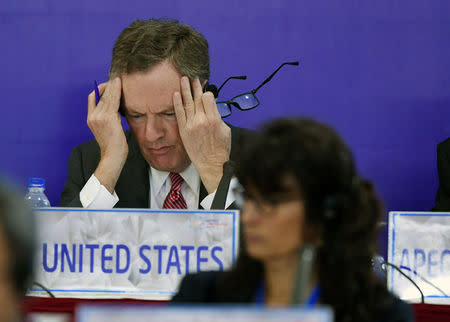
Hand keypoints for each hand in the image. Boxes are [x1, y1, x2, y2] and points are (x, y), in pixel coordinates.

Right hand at [87, 78, 127, 192]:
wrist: (113, 157)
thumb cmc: (114, 145)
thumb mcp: (108, 129)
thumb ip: (109, 117)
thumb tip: (116, 107)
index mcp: (90, 118)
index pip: (92, 98)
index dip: (100, 89)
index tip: (110, 85)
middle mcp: (92, 116)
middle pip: (100, 95)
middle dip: (109, 86)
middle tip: (117, 77)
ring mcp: (99, 117)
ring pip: (107, 96)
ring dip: (113, 86)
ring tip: (119, 78)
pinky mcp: (108, 118)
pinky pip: (112, 100)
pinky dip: (116, 90)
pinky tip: (120, 83)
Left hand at [173, 77, 230, 192]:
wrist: (211, 164)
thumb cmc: (221, 149)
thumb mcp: (225, 130)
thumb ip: (218, 116)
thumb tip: (213, 107)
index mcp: (214, 119)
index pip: (209, 97)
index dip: (208, 93)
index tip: (207, 92)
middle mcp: (202, 120)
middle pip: (197, 97)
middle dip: (196, 86)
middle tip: (194, 77)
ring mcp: (191, 125)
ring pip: (187, 102)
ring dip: (185, 89)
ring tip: (183, 79)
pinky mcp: (184, 130)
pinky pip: (179, 113)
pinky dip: (177, 103)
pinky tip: (176, 94)